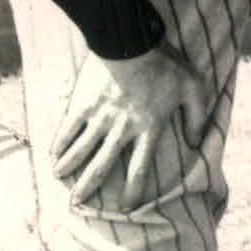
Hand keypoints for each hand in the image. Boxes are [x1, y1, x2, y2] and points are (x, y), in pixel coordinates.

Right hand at [52, 46, 207, 209]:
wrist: (132, 42)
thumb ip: (198, 117)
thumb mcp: (194, 88)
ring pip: (81, 151)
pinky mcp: (83, 104)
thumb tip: (198, 143)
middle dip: (89, 187)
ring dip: (69, 167)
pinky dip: (59, 143)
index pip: (140, 168)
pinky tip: (53, 154)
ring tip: (60, 180)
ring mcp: (99, 118)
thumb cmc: (167, 64)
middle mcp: (122, 130)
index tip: (126, 208)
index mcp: (149, 128)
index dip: (133, 191)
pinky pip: (68, 129)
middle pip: (102, 166)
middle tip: (78, 203)